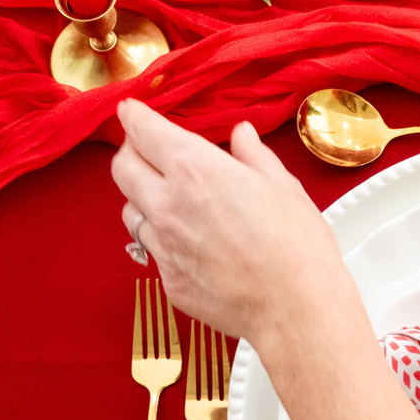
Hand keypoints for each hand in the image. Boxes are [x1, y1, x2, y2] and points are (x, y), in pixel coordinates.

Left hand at [110, 101, 364, 360]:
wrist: (296, 308)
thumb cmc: (297, 246)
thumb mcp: (282, 186)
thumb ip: (253, 156)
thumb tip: (241, 136)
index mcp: (194, 169)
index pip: (143, 131)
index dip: (133, 116)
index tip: (131, 110)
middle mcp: (168, 204)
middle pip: (122, 168)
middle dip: (130, 153)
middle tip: (147, 151)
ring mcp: (163, 246)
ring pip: (131, 211)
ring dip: (143, 199)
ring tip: (171, 200)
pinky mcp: (169, 280)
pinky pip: (154, 251)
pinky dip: (166, 241)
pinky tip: (195, 244)